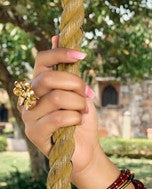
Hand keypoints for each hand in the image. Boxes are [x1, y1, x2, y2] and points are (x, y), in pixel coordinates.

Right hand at [20, 37, 102, 175]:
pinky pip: (58, 117)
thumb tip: (56, 36)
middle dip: (75, 84)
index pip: (42, 60)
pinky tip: (78, 122)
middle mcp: (28, 98)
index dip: (61, 54)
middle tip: (87, 94)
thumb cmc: (81, 121)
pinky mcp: (34, 133)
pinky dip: (74, 118)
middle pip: (49, 78)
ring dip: (78, 104)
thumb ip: (67, 69)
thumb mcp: (79, 91)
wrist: (86, 151)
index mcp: (37, 85)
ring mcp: (28, 116)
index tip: (83, 56)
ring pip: (57, 98)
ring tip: (84, 112)